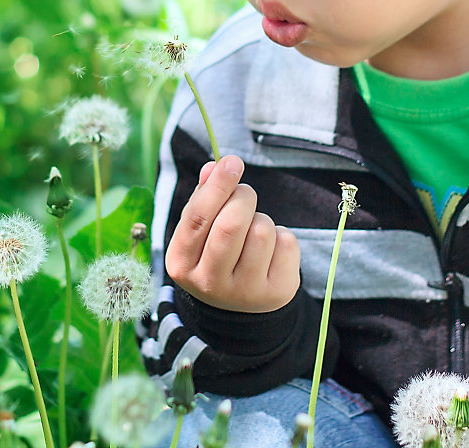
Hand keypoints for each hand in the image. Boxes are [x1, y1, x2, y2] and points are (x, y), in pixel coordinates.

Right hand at [165, 155, 300, 312]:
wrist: (239, 306)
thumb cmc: (215, 253)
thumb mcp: (201, 231)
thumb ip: (203, 198)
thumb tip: (213, 167)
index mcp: (181, 264)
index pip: (197, 219)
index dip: (216, 186)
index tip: (232, 162)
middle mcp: (210, 283)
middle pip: (231, 225)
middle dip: (243, 197)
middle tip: (246, 194)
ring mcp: (244, 292)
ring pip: (262, 231)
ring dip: (262, 219)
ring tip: (254, 230)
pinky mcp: (276, 294)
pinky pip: (286, 244)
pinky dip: (282, 235)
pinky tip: (271, 250)